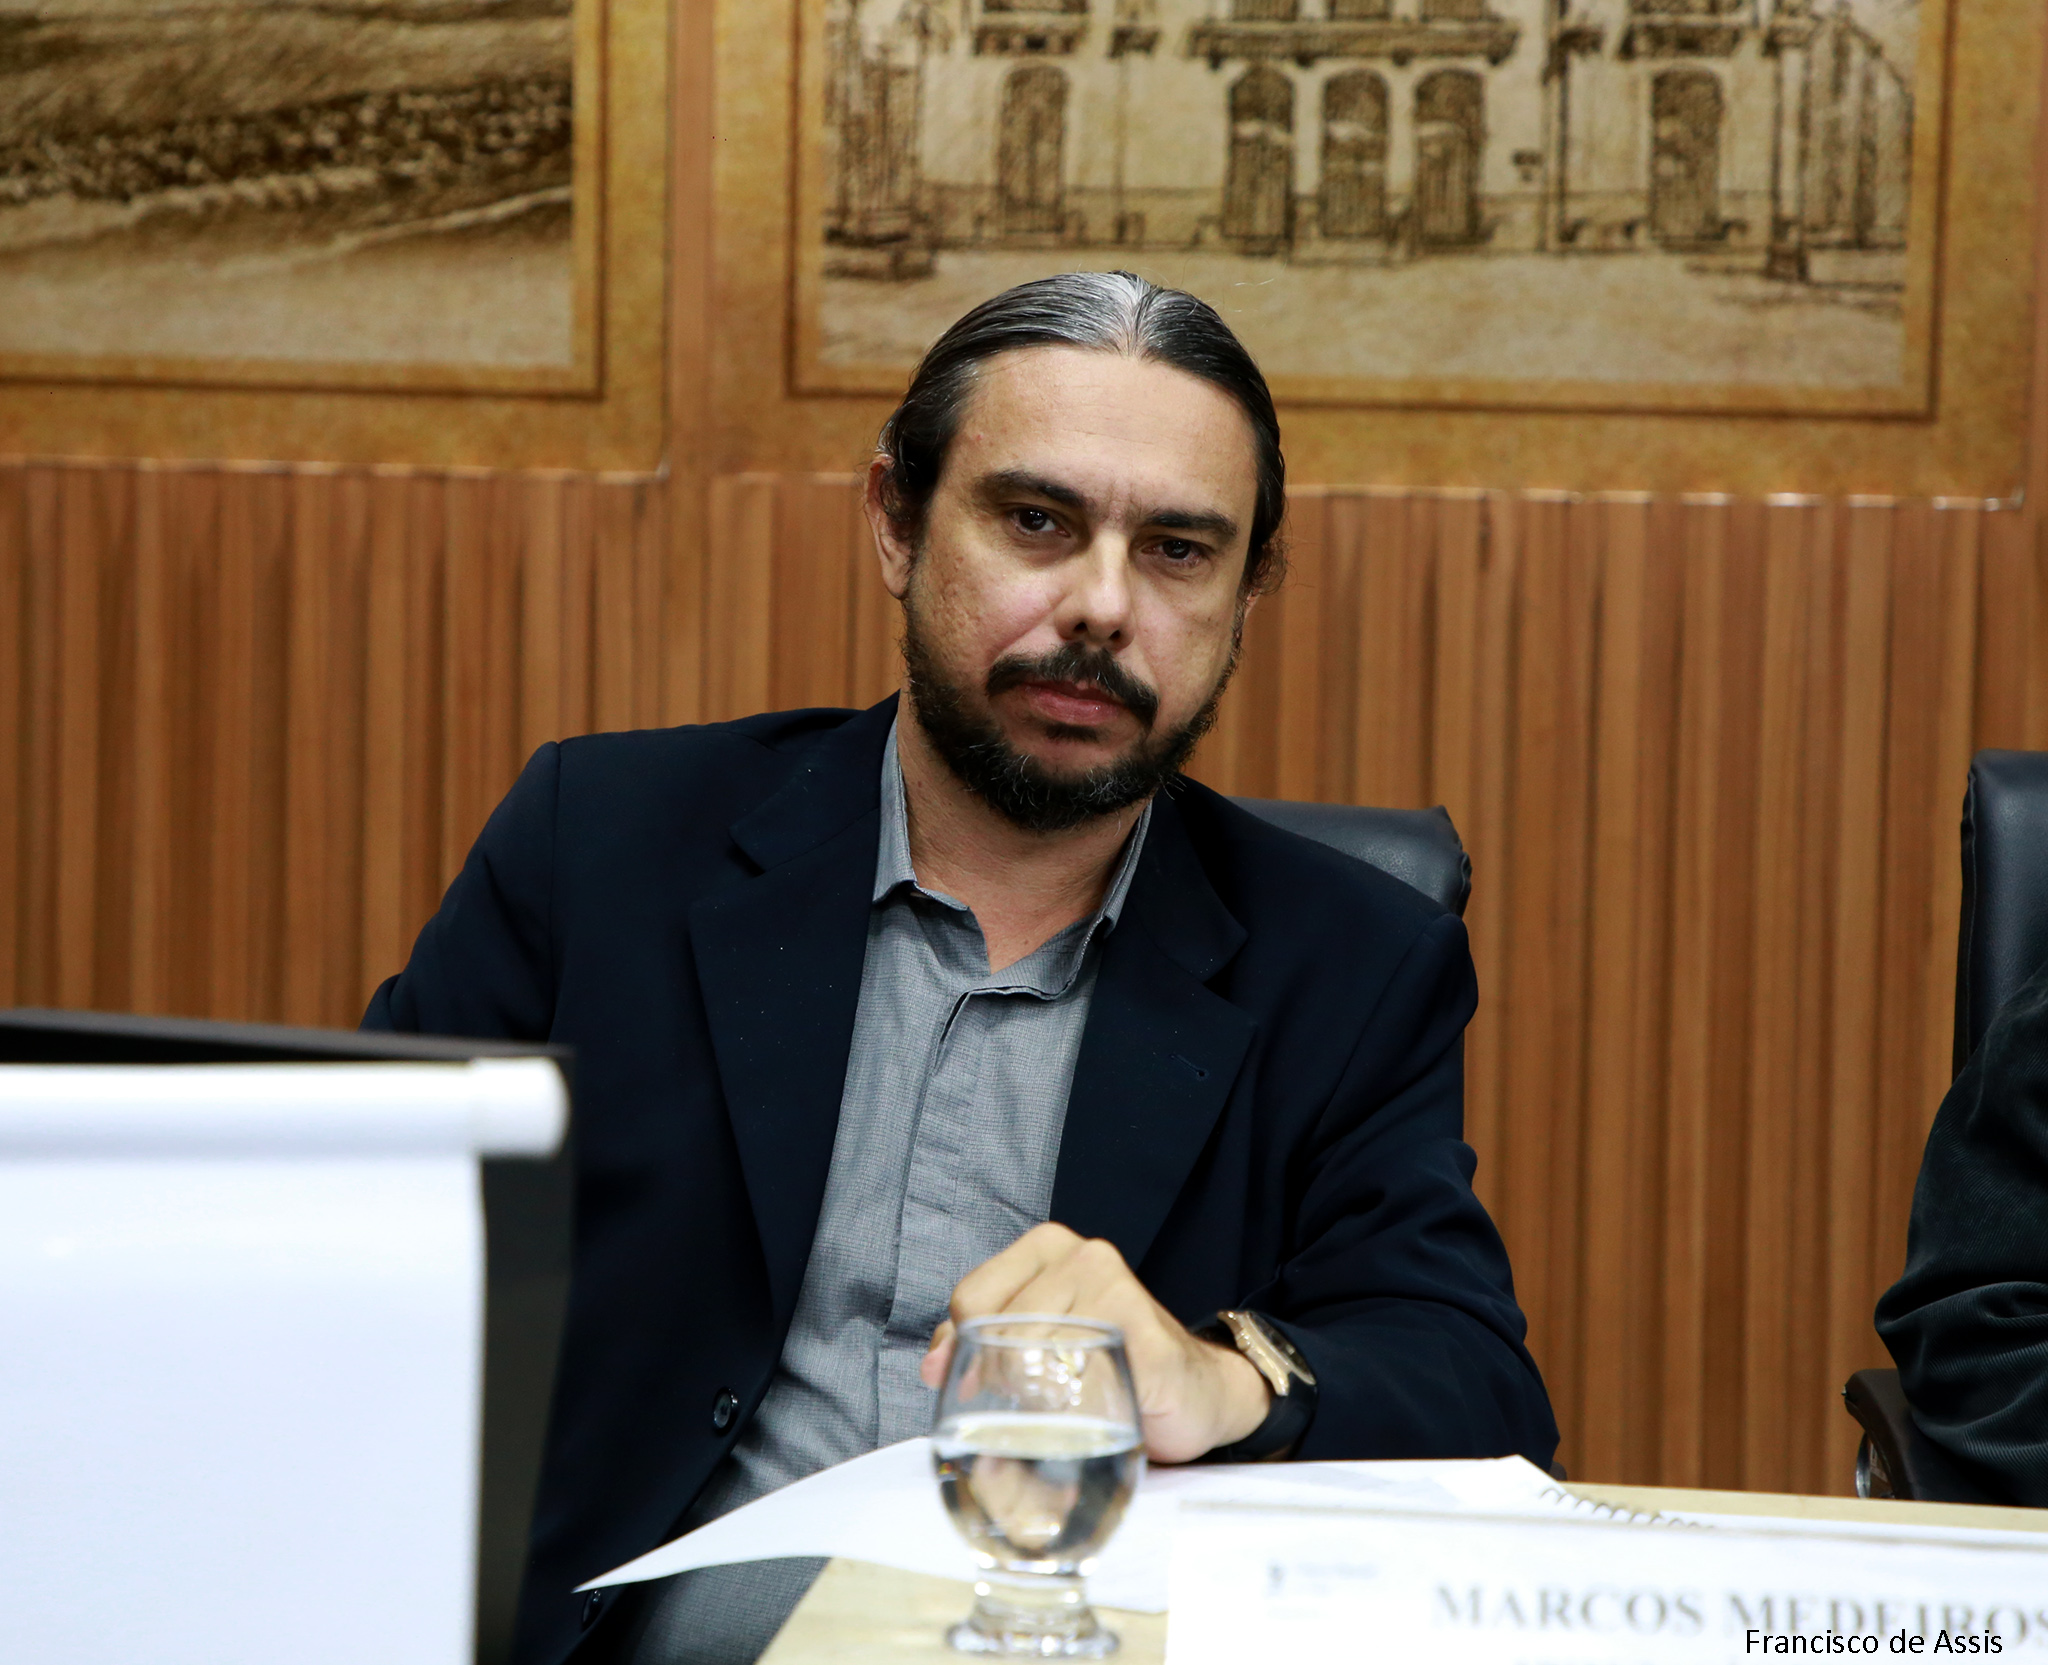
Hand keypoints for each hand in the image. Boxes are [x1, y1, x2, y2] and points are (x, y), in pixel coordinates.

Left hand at [918, 1222, 1270, 1463]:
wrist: (1196, 1392)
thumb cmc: (1110, 1366)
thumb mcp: (1038, 1344)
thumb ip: (981, 1345)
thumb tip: (933, 1367)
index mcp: (1046, 1248)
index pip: (971, 1299)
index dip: (965, 1352)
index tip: (979, 1388)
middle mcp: (1080, 1255)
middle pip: (999, 1329)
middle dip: (1000, 1381)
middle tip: (1026, 1409)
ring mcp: (1114, 1286)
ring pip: (1032, 1352)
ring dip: (1036, 1399)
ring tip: (1063, 1409)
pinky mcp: (1141, 1328)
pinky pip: (1079, 1375)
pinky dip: (1074, 1406)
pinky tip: (1093, 1409)